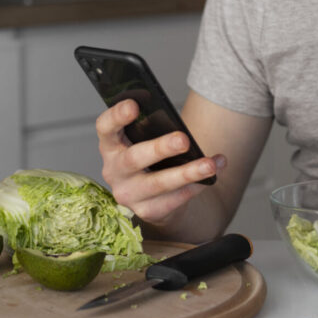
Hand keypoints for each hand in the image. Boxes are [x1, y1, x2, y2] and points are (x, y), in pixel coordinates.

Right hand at [95, 99, 225, 226]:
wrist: (155, 196)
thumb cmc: (151, 158)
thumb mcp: (145, 141)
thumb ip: (153, 130)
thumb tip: (182, 129)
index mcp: (111, 145)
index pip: (105, 127)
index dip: (116, 116)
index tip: (134, 106)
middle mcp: (114, 170)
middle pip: (134, 158)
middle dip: (160, 148)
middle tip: (183, 140)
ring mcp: (129, 194)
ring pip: (159, 183)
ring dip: (187, 173)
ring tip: (209, 165)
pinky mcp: (147, 211)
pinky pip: (174, 198)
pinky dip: (196, 185)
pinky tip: (212, 176)